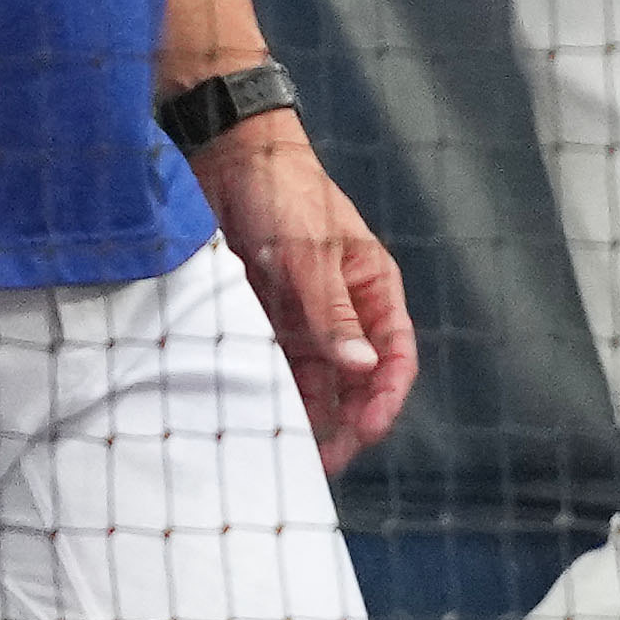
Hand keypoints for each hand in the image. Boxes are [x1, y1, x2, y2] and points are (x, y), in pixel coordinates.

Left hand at [199, 118, 422, 473]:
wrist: (225, 158)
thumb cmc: (283, 194)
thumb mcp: (310, 254)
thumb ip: (332, 313)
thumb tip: (362, 368)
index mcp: (373, 288)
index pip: (394, 354)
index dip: (385, 396)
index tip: (367, 431)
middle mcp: (343, 308)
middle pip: (356, 377)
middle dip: (346, 420)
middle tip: (325, 461)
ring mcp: (302, 315)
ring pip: (314, 378)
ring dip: (307, 413)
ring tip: (287, 451)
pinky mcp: (264, 317)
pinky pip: (274, 364)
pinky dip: (271, 391)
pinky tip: (259, 417)